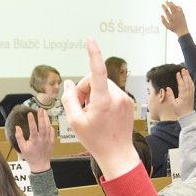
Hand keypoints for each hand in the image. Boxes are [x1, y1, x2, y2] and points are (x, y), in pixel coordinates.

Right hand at [15, 109, 54, 171]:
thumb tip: (17, 127)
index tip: (30, 113)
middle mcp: (42, 139)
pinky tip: (48, 122)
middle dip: (42, 117)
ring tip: (44, 112)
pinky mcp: (52, 142)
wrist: (40, 165)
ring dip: (47, 119)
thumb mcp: (22, 147)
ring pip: (48, 127)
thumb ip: (19, 137)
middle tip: (40, 109)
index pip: (33, 128)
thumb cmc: (30, 156)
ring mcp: (48, 140)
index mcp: (34, 140)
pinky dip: (50, 126)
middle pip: (43, 126)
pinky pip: (52, 132)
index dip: (31, 120)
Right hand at [62, 38, 139, 179]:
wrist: (117, 154)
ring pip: (103, 85)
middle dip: (85, 89)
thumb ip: (69, 99)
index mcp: (103, 101)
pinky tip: (101, 114)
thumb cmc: (96, 141)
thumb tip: (68, 84)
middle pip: (95, 80)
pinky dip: (103, 98)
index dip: (93, 54)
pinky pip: (111, 92)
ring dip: (93, 94)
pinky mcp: (128, 102)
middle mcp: (117, 97)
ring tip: (91, 112)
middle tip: (81, 107)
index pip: (97, 71)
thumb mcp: (75, 121)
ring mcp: (124, 99)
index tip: (90, 40)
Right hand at [159, 1, 188, 37]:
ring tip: (170, 2)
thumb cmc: (174, 29)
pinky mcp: (182, 14)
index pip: (166, 11)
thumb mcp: (167, 27)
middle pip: (171, 7)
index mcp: (171, 18)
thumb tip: (161, 15)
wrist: (182, 31)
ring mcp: (179, 14)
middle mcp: (175, 16)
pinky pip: (180, 8)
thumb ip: (163, 21)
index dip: (164, 7)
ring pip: (175, 7)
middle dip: (168, 3)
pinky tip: (176, 6)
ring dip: (172, 3)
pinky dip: (177, 6)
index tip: (162, 4)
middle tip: (166, 1)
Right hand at [161, 68, 194, 118]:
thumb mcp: (172, 104)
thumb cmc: (179, 111)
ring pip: (190, 84)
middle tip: (183, 69)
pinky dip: (191, 81)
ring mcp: (191, 94)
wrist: (187, 116)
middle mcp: (188, 94)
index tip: (177, 73)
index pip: (181, 85)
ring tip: (186, 71)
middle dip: (185, 75)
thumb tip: (167, 88)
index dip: (180, 78)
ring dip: (188, 77)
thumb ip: (170, 96)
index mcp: (183, 96)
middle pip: (187, 82)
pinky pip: (192, 86)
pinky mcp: (192, 95)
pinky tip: (190, 78)